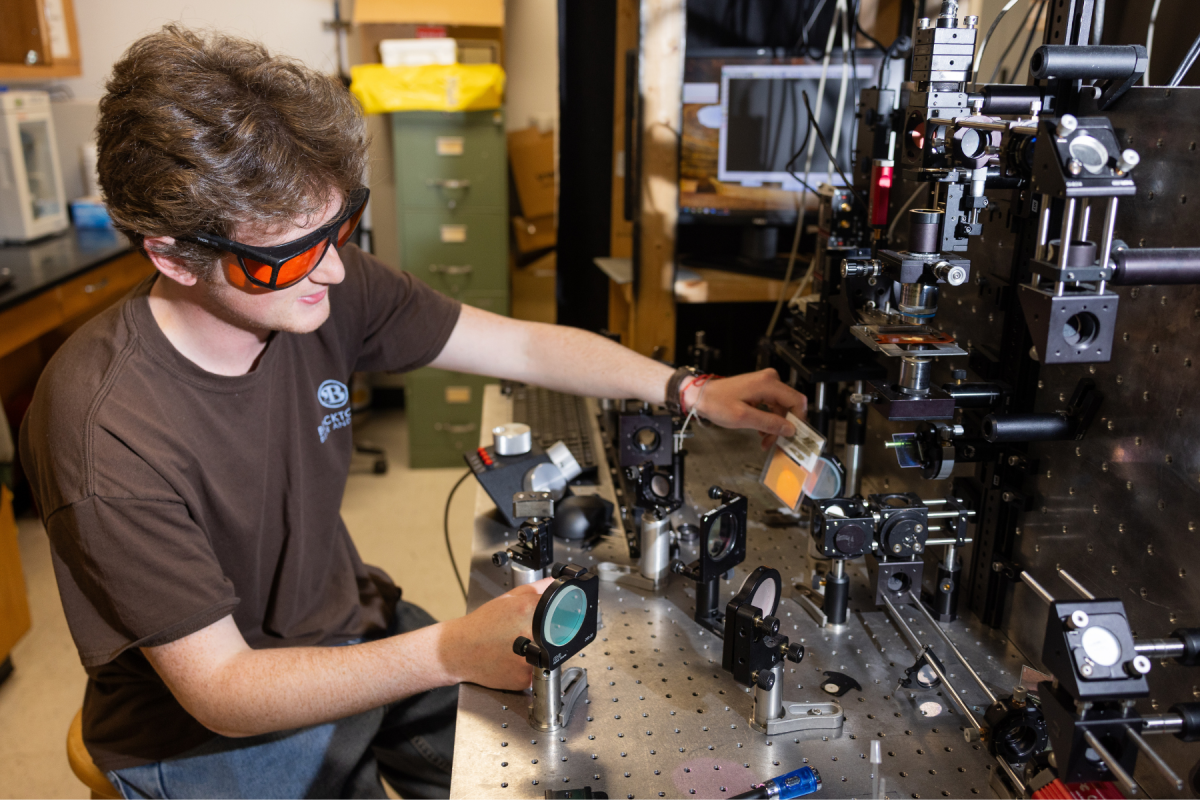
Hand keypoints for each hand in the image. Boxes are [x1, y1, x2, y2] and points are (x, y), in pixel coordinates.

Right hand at [439, 577, 554, 690]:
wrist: (457, 650)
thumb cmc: (480, 625)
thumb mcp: (506, 599)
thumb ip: (535, 589)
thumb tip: (554, 584)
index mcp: (529, 610)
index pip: (562, 610)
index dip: (565, 614)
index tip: (564, 618)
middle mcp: (531, 633)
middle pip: (559, 635)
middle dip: (552, 635)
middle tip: (531, 635)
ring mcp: (529, 658)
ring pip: (549, 656)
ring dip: (540, 654)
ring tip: (518, 649)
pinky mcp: (524, 678)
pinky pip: (536, 673)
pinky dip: (529, 669)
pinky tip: (513, 661)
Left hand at [686, 368, 806, 446]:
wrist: (701, 396)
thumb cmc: (716, 402)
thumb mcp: (744, 417)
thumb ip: (769, 423)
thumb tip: (790, 429)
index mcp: (768, 384)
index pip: (797, 401)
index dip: (799, 420)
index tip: (794, 435)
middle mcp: (769, 380)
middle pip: (790, 406)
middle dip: (784, 426)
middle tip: (775, 442)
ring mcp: (765, 384)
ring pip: (782, 408)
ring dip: (775, 426)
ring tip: (765, 440)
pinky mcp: (761, 389)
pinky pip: (773, 406)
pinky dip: (769, 420)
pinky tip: (762, 431)